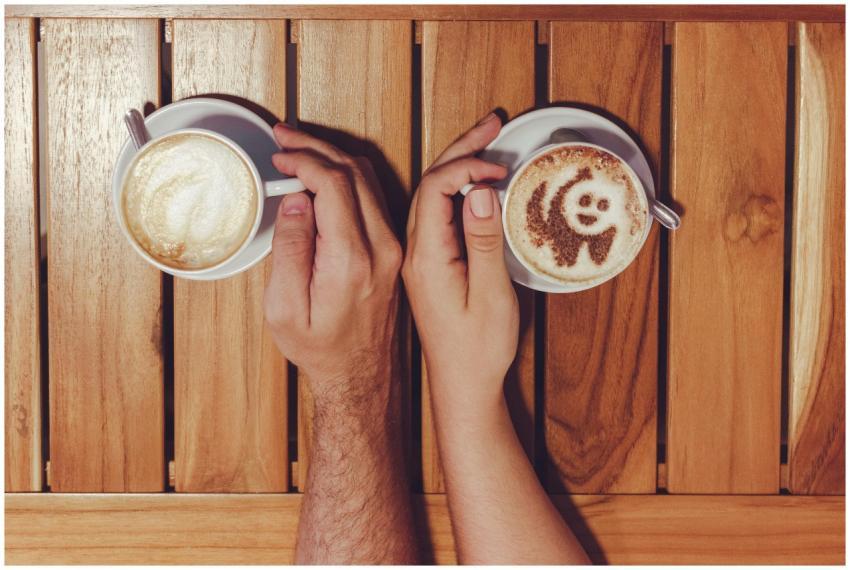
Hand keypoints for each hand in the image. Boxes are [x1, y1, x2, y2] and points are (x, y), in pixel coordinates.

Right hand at [264, 124, 401, 405]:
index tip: (278, 154)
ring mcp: (393, 248)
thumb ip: (290, 249)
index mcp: (351, 259)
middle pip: (354, 172)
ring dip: (333, 158)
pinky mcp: (395, 251)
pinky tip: (323, 175)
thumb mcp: (285, 308)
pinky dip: (348, 177)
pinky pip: (375, 198)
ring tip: (299, 150)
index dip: (303, 159)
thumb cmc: (320, 349)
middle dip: (316, 147)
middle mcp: (381, 248)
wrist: (362, 378)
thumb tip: (297, 199)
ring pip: (369, 180)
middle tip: (284, 137)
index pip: (334, 183)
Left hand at [403, 112, 516, 414]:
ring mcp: (417, 256)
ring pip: (428, 194)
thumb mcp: (490, 298)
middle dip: (459, 147)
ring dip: (456, 161)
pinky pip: (433, 211)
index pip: (434, 189)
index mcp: (423, 256)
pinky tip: (472, 180)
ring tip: (486, 139)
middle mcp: (413, 251)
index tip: (498, 164)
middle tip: (493, 121)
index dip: (466, 164)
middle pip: (427, 182)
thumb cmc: (476, 351)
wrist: (458, 385)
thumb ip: (483, 243)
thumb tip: (478, 192)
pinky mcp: (425, 263)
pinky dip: (454, 186)